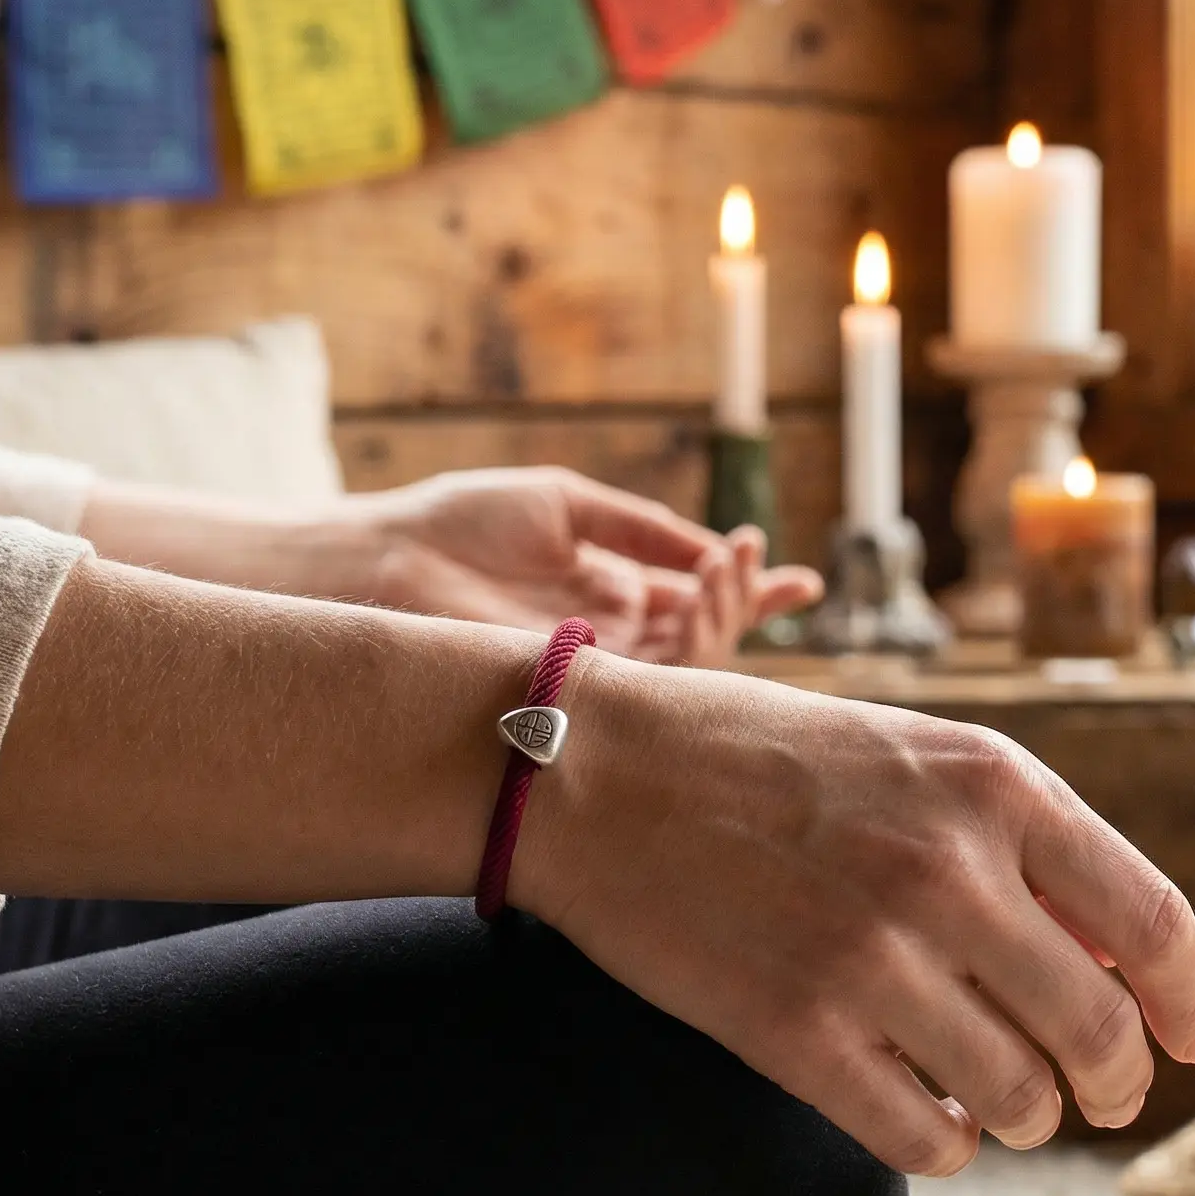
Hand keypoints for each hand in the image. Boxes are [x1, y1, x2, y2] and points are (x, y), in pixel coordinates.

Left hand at [317, 468, 822, 665]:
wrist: (392, 559)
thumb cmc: (461, 524)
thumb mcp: (568, 503)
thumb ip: (643, 527)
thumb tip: (713, 549)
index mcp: (612, 596)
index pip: (699, 604)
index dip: (753, 596)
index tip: (802, 582)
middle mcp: (614, 641)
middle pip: (708, 638)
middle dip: (744, 600)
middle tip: (746, 556)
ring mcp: (599, 670)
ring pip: (693, 666)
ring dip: (724, 617)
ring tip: (724, 569)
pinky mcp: (580, 691)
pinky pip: (657, 683)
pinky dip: (692, 644)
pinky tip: (695, 598)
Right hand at [517, 652, 1194, 1173]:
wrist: (595, 771)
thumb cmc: (758, 752)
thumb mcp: (912, 752)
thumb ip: (1015, 836)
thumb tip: (1115, 959)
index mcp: (993, 783)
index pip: (1151, 921)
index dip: (1189, 999)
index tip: (1190, 1039)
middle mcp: (949, 870)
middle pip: (1101, 1030)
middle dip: (1119, 1082)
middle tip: (1103, 1095)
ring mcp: (873, 956)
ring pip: (1022, 1098)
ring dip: (1030, 1115)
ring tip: (1003, 1100)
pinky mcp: (796, 1032)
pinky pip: (926, 1138)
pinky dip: (948, 1144)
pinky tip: (931, 1116)